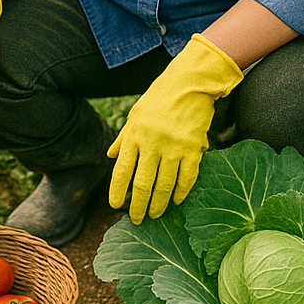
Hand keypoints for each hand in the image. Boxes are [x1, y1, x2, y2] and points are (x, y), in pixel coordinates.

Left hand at [108, 34, 242, 223]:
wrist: (188, 83)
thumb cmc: (159, 98)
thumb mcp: (136, 114)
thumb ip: (124, 137)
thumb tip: (110, 155)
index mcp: (134, 134)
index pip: (122, 169)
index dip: (118, 190)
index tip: (115, 205)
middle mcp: (152, 143)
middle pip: (143, 183)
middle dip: (139, 205)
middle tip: (137, 219)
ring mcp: (173, 147)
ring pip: (164, 185)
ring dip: (159, 204)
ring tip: (155, 215)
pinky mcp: (193, 149)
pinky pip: (187, 178)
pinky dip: (181, 193)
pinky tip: (176, 202)